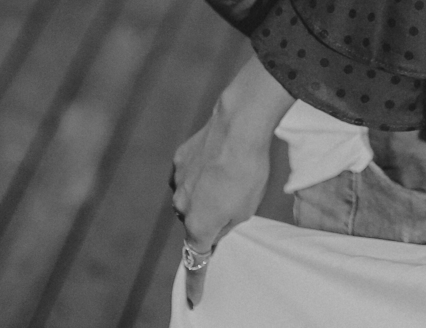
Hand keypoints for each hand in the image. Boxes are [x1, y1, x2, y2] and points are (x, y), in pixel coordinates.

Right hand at [171, 57, 292, 306]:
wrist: (238, 126)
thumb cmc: (248, 171)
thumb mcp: (246, 209)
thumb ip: (226, 226)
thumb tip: (215, 228)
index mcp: (199, 227)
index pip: (196, 263)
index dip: (196, 282)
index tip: (194, 299)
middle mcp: (181, 208)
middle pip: (194, 224)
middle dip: (209, 220)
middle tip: (230, 203)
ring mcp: (177, 183)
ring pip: (190, 199)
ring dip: (204, 194)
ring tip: (227, 176)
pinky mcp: (178, 160)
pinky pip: (188, 176)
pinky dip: (199, 174)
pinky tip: (216, 161)